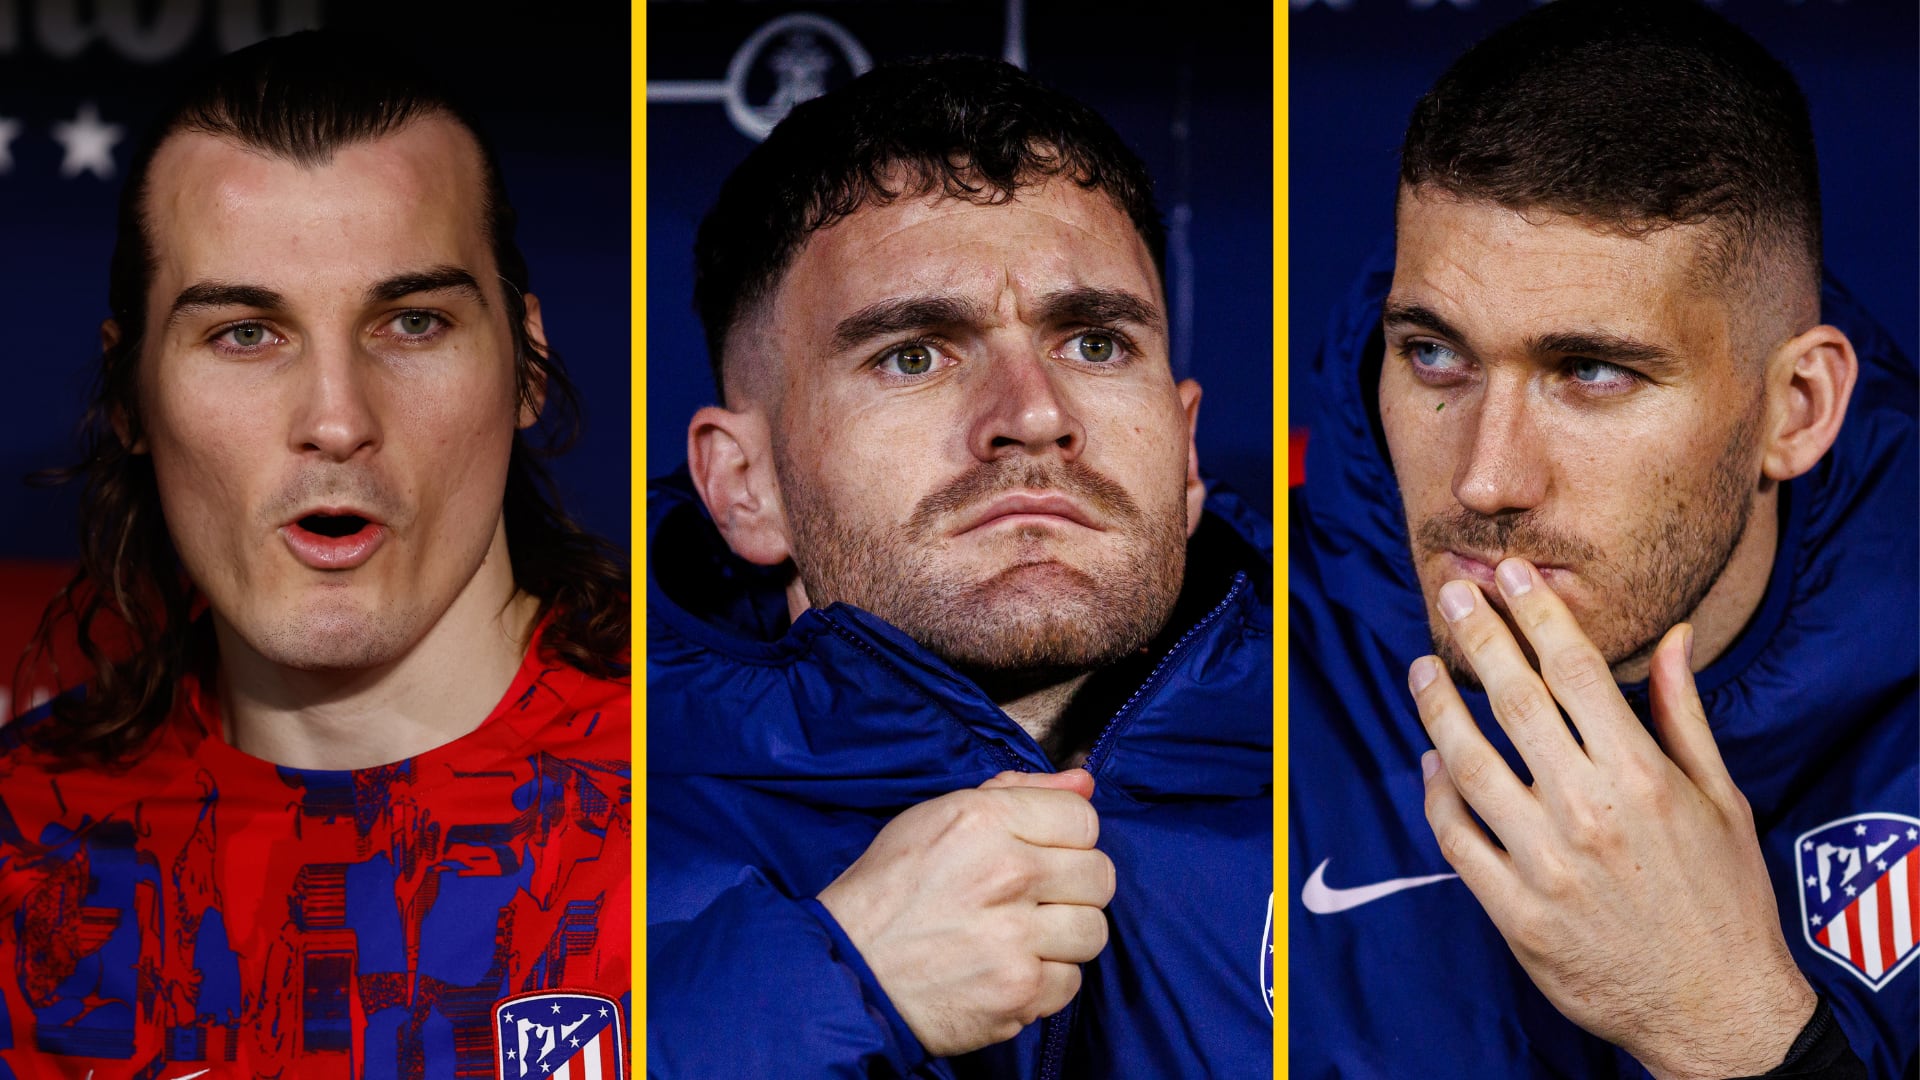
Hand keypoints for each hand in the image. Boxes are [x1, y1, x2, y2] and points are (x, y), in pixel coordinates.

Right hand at [817, 768, 1114, 1057]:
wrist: (849, 971)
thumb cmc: (889, 891)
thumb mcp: (936, 818)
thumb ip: (1016, 792)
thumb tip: (1084, 780)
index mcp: (985, 821)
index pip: (1083, 818)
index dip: (1067, 837)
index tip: (1043, 853)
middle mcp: (1008, 875)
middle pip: (1099, 875)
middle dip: (1072, 887)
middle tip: (1035, 898)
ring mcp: (1017, 938)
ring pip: (1093, 931)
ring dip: (1063, 937)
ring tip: (1021, 936)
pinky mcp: (1019, 992)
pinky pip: (1071, 982)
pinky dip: (1045, 981)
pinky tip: (1008, 969)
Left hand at [1411, 558, 1814, 1079]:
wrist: (1714, 1009)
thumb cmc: (1723, 899)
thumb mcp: (1722, 800)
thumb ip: (1684, 715)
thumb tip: (1670, 636)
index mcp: (1643, 776)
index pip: (1576, 671)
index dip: (1538, 614)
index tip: (1511, 574)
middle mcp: (1589, 811)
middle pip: (1513, 700)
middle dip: (1477, 637)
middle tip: (1451, 595)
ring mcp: (1545, 863)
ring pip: (1468, 763)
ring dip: (1437, 708)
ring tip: (1421, 668)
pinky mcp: (1515, 911)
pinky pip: (1456, 838)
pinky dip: (1435, 794)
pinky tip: (1429, 759)